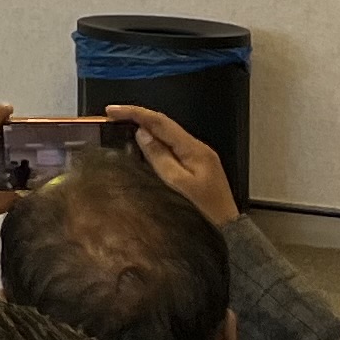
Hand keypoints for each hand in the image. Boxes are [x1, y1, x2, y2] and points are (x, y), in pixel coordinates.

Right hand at [102, 101, 238, 225]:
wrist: (227, 229)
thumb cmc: (203, 210)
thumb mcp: (177, 184)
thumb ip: (160, 157)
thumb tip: (143, 134)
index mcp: (194, 149)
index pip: (161, 122)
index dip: (135, 113)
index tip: (112, 111)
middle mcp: (198, 148)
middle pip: (165, 126)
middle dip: (139, 118)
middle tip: (113, 117)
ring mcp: (199, 157)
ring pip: (168, 136)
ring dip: (146, 129)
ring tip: (123, 127)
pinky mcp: (197, 167)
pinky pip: (173, 147)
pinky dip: (155, 142)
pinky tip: (143, 146)